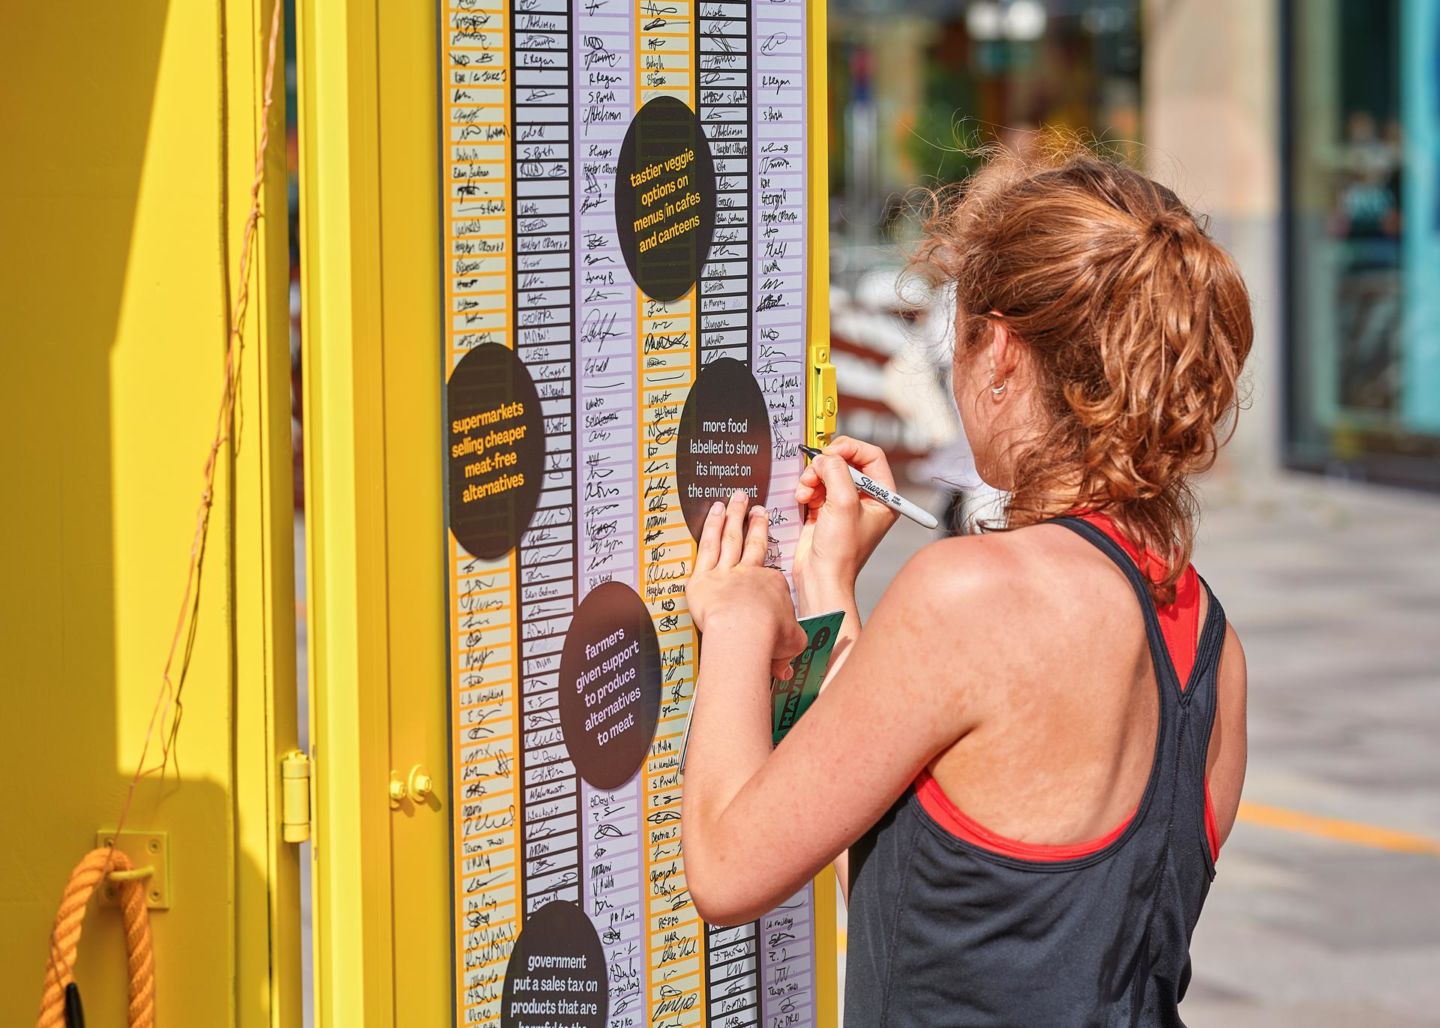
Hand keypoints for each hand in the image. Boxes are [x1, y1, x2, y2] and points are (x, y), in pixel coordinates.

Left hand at [687, 490, 806, 679]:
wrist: (745, 632)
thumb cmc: (768, 639)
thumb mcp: (791, 643)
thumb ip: (789, 647)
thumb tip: (785, 669)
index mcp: (773, 587)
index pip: (772, 575)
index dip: (771, 565)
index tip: (771, 556)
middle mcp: (751, 574)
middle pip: (754, 544)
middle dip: (756, 524)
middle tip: (758, 508)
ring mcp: (727, 572)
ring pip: (731, 539)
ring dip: (734, 517)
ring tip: (735, 499)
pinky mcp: (703, 577)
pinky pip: (707, 547)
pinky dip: (711, 528)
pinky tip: (713, 512)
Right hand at [794, 436, 899, 602]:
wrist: (820, 577)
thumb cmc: (841, 552)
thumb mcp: (844, 504)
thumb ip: (837, 472)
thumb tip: (825, 457)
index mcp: (884, 497)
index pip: (872, 456)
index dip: (851, 448)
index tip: (833, 451)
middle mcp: (866, 499)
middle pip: (846, 462)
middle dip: (827, 465)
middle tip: (815, 472)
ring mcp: (844, 503)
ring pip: (827, 472)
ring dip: (813, 477)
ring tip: (806, 491)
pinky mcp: (825, 509)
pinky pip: (815, 485)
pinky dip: (806, 488)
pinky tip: (803, 499)